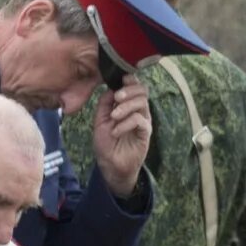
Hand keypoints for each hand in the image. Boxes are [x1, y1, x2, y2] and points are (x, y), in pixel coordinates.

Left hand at [89, 76, 151, 197]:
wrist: (110, 165)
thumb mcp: (100, 120)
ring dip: (126, 107)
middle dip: (129, 91)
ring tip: (114, 117)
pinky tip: (116, 131)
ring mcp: (143, 121)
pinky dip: (126, 123)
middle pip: (142, 91)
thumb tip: (110, 88)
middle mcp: (138, 111)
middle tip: (116, 98)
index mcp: (128, 106)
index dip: (130, 80)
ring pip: (142, 103)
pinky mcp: (145, 133)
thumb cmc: (106, 143)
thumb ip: (105, 104)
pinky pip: (140, 120)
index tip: (120, 80)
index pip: (135, 86)